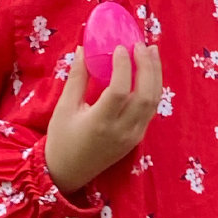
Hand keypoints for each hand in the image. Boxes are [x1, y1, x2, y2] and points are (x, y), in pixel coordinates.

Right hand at [45, 42, 161, 192]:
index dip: (123, 66)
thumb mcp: (64, 108)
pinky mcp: (136, 139)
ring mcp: (132, 137)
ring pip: (152, 103)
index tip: (120, 47)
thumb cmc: (62, 139)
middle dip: (147, 67)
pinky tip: (149, 72)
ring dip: (155, 75)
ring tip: (152, 51)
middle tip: (141, 44)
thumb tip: (83, 49)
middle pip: (144, 96)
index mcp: (100, 123)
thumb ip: (77, 78)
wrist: (68, 173)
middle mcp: (121, 131)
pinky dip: (152, 89)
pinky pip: (150, 111)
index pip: (119, 90)